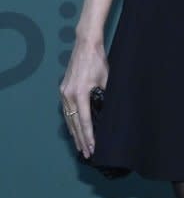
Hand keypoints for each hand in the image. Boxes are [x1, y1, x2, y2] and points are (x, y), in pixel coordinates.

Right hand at [59, 39, 107, 157]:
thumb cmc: (98, 60)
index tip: (92, 148)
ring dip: (74, 132)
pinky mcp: (63, 89)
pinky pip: (66, 110)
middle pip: (74, 123)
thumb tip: (106, 111)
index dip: (88, 136)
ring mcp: (63, 92)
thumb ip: (104, 96)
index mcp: (80, 93)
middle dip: (80, 139)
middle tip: (86, 153)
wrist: (86, 44)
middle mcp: (69, 95)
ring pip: (68, 118)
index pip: (84, 120)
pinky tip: (74, 129)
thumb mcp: (105, 79)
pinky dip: (70, 121)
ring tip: (80, 145)